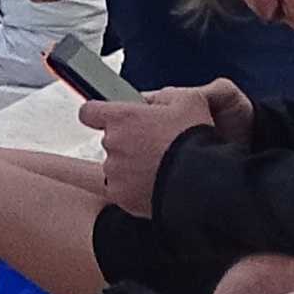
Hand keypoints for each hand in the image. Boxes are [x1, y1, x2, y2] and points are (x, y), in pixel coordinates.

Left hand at [77, 82, 238, 213]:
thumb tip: (151, 101)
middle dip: (127, 143)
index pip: (89, 112)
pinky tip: (154, 185)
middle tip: (154, 147)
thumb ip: (162, 97)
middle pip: (110, 140)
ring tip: (159, 169)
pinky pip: (120, 189)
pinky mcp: (121, 196)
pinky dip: (133, 189)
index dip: (98, 115)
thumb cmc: (195, 140)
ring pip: (115, 166)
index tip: (107, 120)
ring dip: (130, 166)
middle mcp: (112, 144)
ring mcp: (114, 172)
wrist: (204, 182)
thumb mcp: (187, 100)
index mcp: (122, 118)